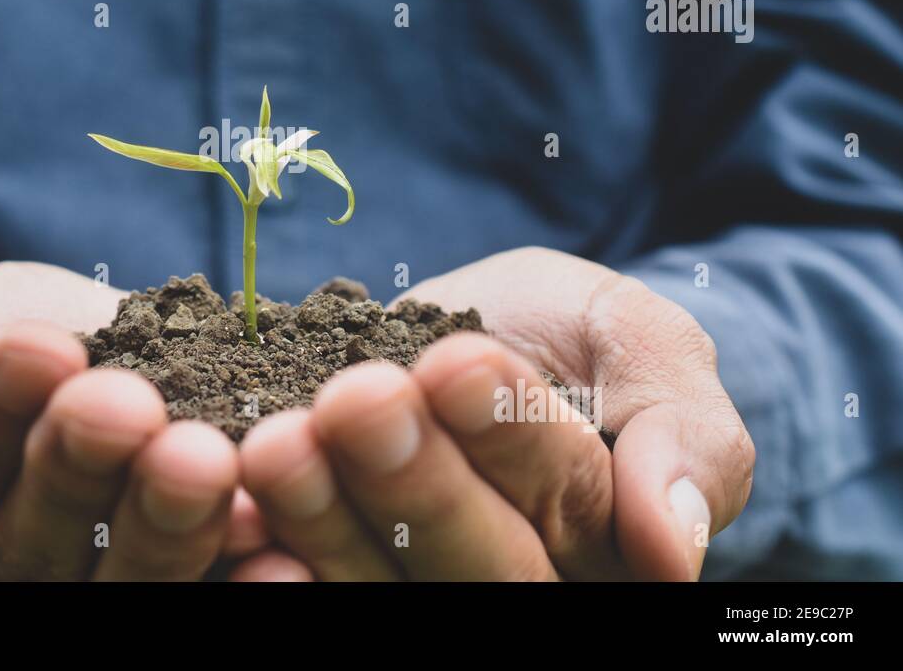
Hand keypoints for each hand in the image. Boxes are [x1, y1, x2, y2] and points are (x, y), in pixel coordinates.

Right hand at [0, 261, 279, 579]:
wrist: (39, 353)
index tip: (38, 345)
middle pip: (24, 550)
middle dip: (77, 468)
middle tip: (124, 403)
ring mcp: (86, 594)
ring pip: (121, 582)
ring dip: (166, 524)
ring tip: (204, 457)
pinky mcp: (169, 583)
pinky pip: (201, 592)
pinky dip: (240, 565)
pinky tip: (273, 530)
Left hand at [239, 247, 754, 579]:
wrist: (495, 333)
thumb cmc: (585, 341)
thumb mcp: (648, 349)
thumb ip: (686, 437)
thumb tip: (672, 550)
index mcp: (593, 536)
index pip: (561, 496)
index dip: (510, 435)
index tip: (457, 364)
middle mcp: (500, 571)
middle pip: (464, 559)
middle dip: (409, 481)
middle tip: (356, 405)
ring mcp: (406, 573)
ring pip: (368, 577)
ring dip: (316, 516)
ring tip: (272, 446)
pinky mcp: (330, 555)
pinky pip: (297, 572)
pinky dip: (257, 548)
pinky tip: (223, 510)